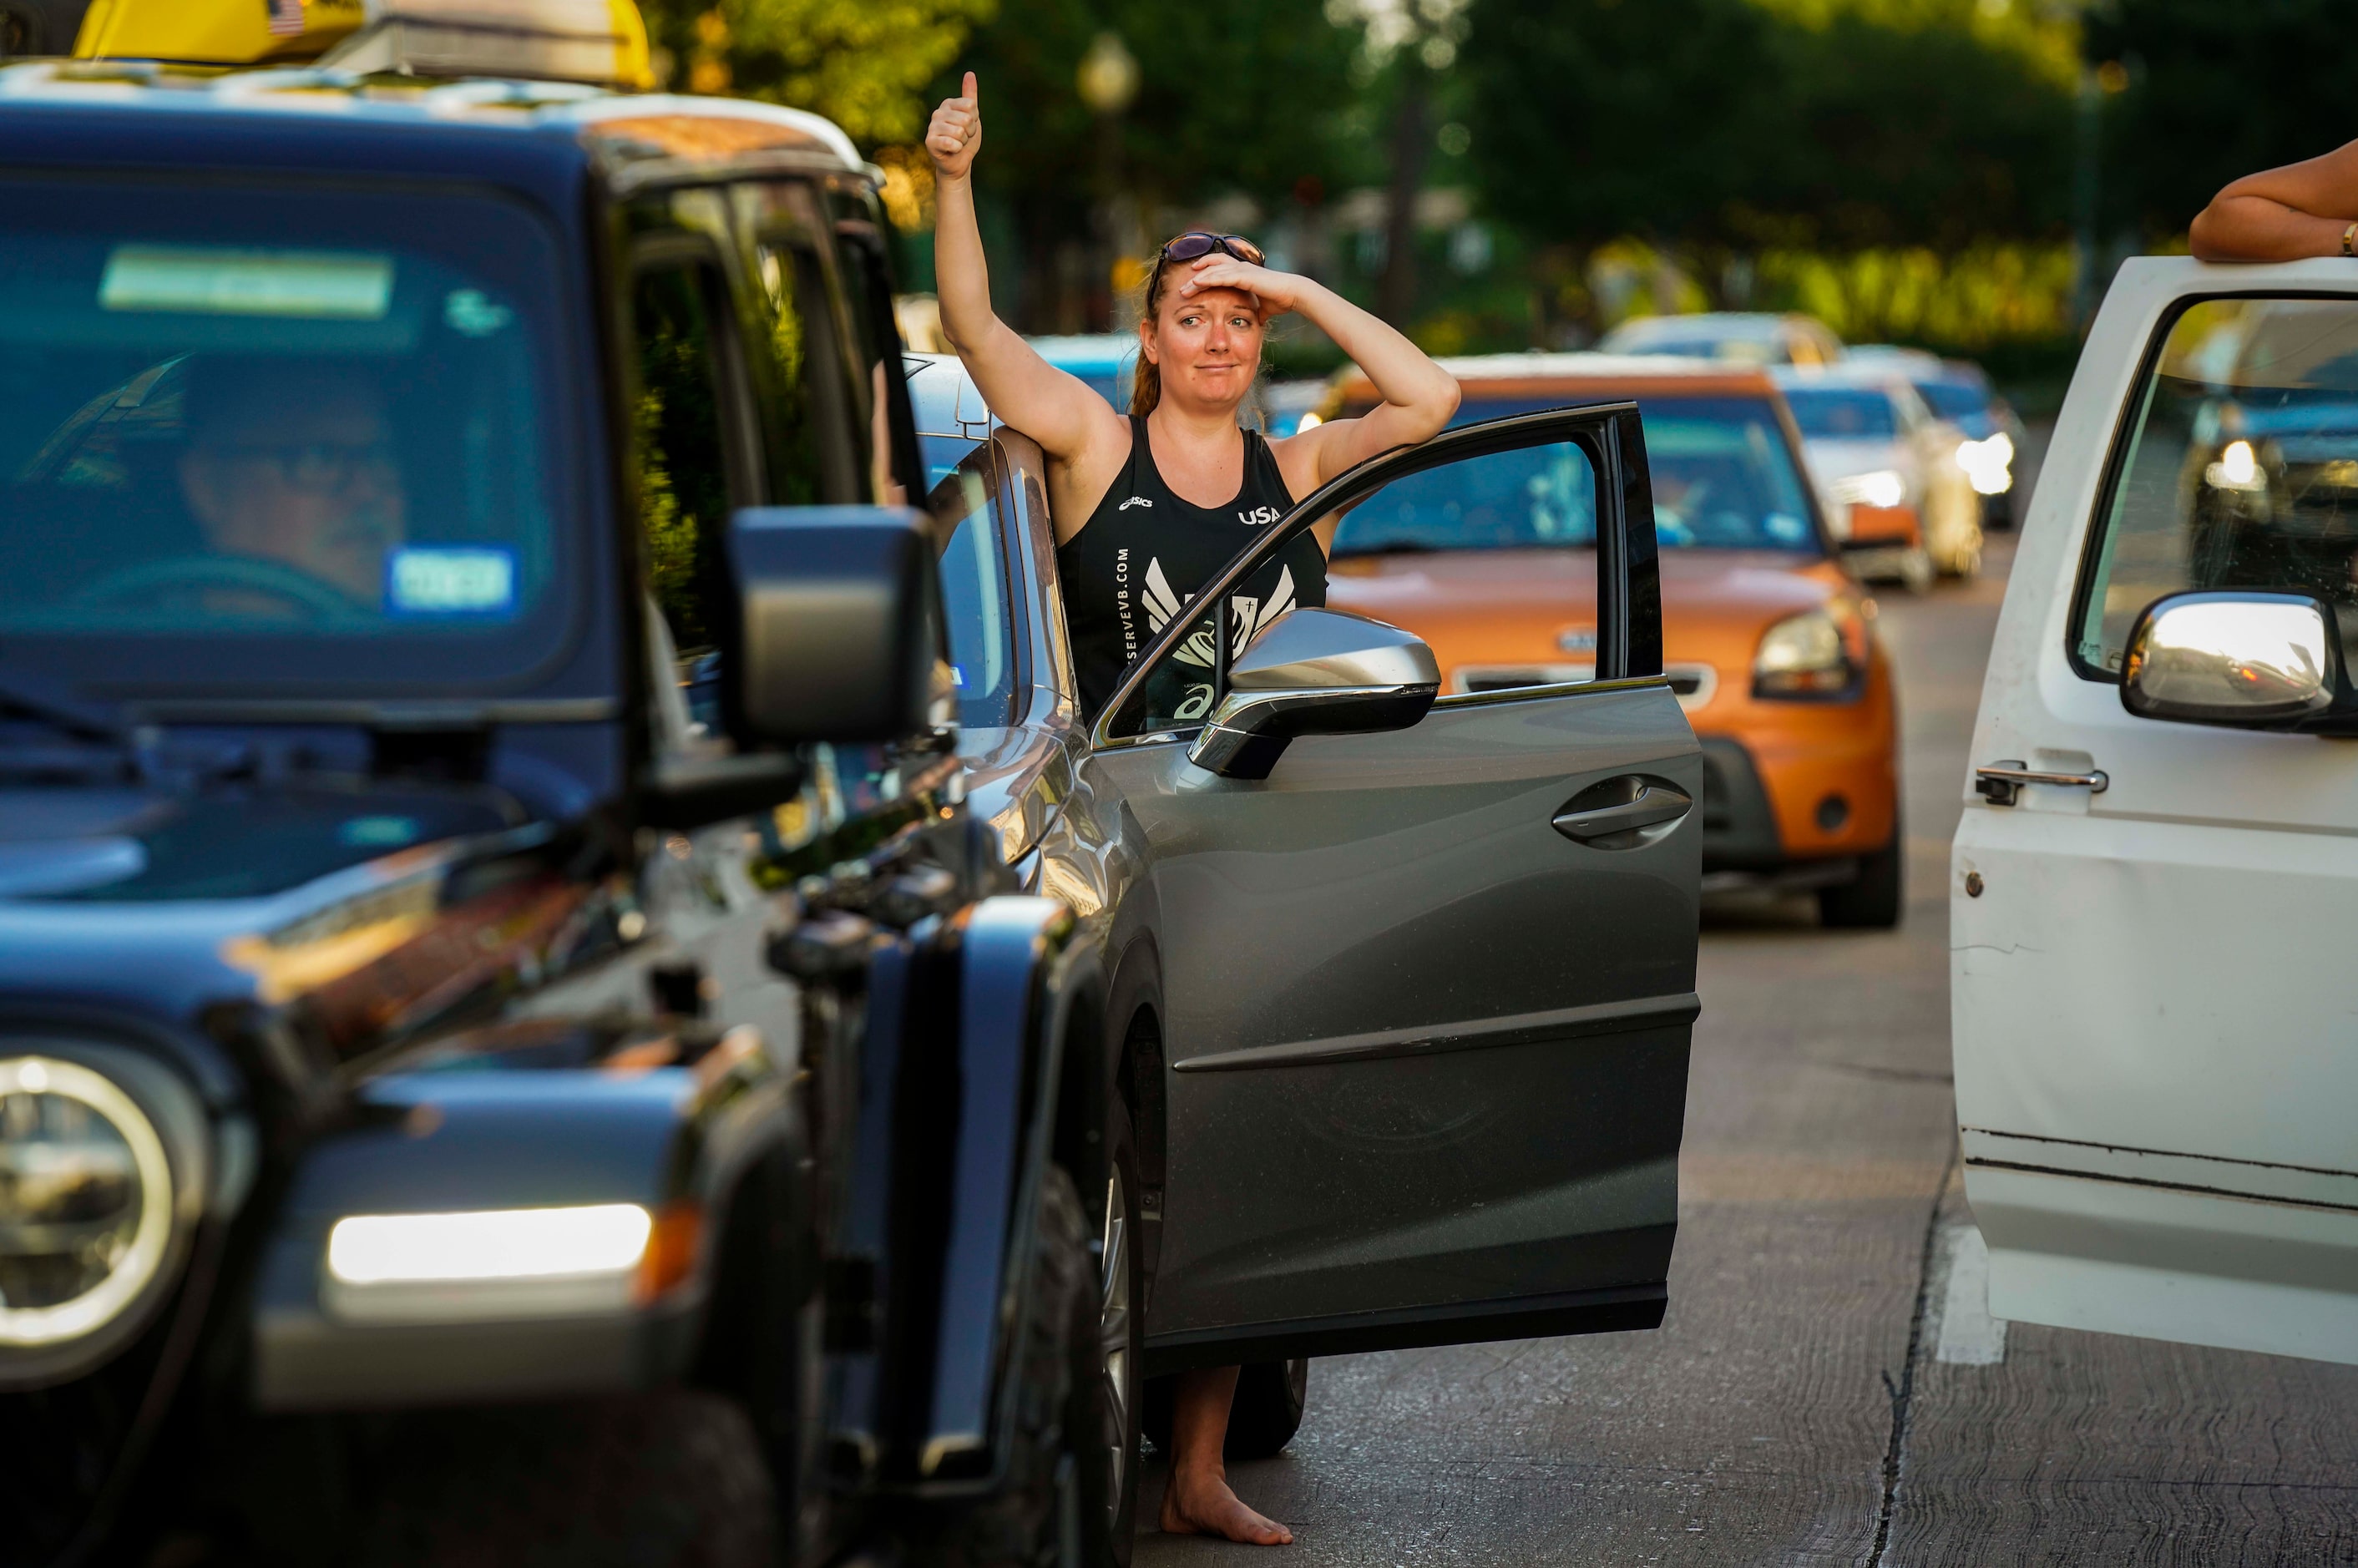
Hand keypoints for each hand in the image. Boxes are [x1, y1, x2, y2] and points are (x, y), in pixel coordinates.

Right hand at [925, 71, 981, 180]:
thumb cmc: (965, 139)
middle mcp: (938, 112)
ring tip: (957, 144)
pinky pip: (952, 143)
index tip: (968, 127)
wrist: (958, 163)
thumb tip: (970, 73)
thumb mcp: (972, 117)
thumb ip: (970, 96)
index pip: (971, 106)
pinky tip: (951, 151)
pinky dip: (957, 149)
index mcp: (948, 104)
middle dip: (969, 133)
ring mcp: (932, 126)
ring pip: (960, 132)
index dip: (974, 120)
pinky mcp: (930, 141)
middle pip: (966, 119)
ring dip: (963, 142)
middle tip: (963, 138)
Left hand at [1175, 254, 1308, 316]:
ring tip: (1184, 288)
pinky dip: (1208, 278)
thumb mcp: (1263, 307)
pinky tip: (1197, 283)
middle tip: (1183, 287)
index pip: (1219, 267)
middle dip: (1196, 275)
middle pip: (1212, 266)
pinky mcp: (1244, 275)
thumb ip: (1257, 311)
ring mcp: (1241, 269)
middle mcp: (1240, 267)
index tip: (1193, 282)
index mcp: (1243, 272)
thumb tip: (1257, 321)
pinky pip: (1221, 275)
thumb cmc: (1281, 299)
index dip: (1205, 271)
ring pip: (1213, 270)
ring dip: (1197, 279)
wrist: (1293, 295)